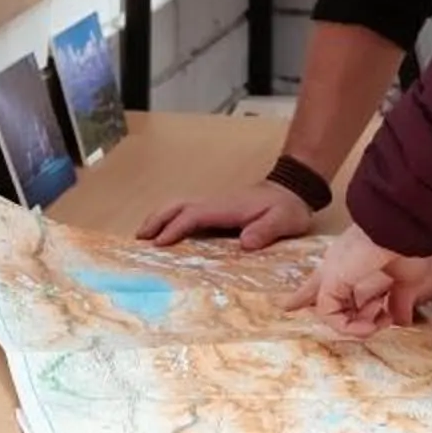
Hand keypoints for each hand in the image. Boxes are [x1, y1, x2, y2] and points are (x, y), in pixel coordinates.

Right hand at [138, 180, 313, 248]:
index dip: (177, 228)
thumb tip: (245, 243)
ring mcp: (214, 204)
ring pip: (180, 206)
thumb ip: (266, 230)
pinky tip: (165, 233)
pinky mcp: (216, 209)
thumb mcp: (284, 220)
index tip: (160, 243)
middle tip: (139, 238)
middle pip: (178, 206)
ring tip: (144, 236)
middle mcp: (215, 203)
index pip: (195, 215)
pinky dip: (170, 219)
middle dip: (157, 219)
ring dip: (160, 218)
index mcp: (227, 207)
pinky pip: (187, 212)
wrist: (292, 189)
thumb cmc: (286, 208)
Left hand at [280, 225, 431, 335]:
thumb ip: (398, 301)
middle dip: (309, 306)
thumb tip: (401, 321)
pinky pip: (331, 316)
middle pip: (311, 292)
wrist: (404, 228)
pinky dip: (352, 327)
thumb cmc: (407, 244)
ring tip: (379, 321)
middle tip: (370, 327)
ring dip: (358, 325)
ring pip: (329, 313)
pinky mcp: (331, 281)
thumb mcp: (405, 279)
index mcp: (352, 261)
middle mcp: (337, 266)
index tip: (287, 306)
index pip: (324, 281)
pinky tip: (371, 325)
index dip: (306, 295)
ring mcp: (332, 273)